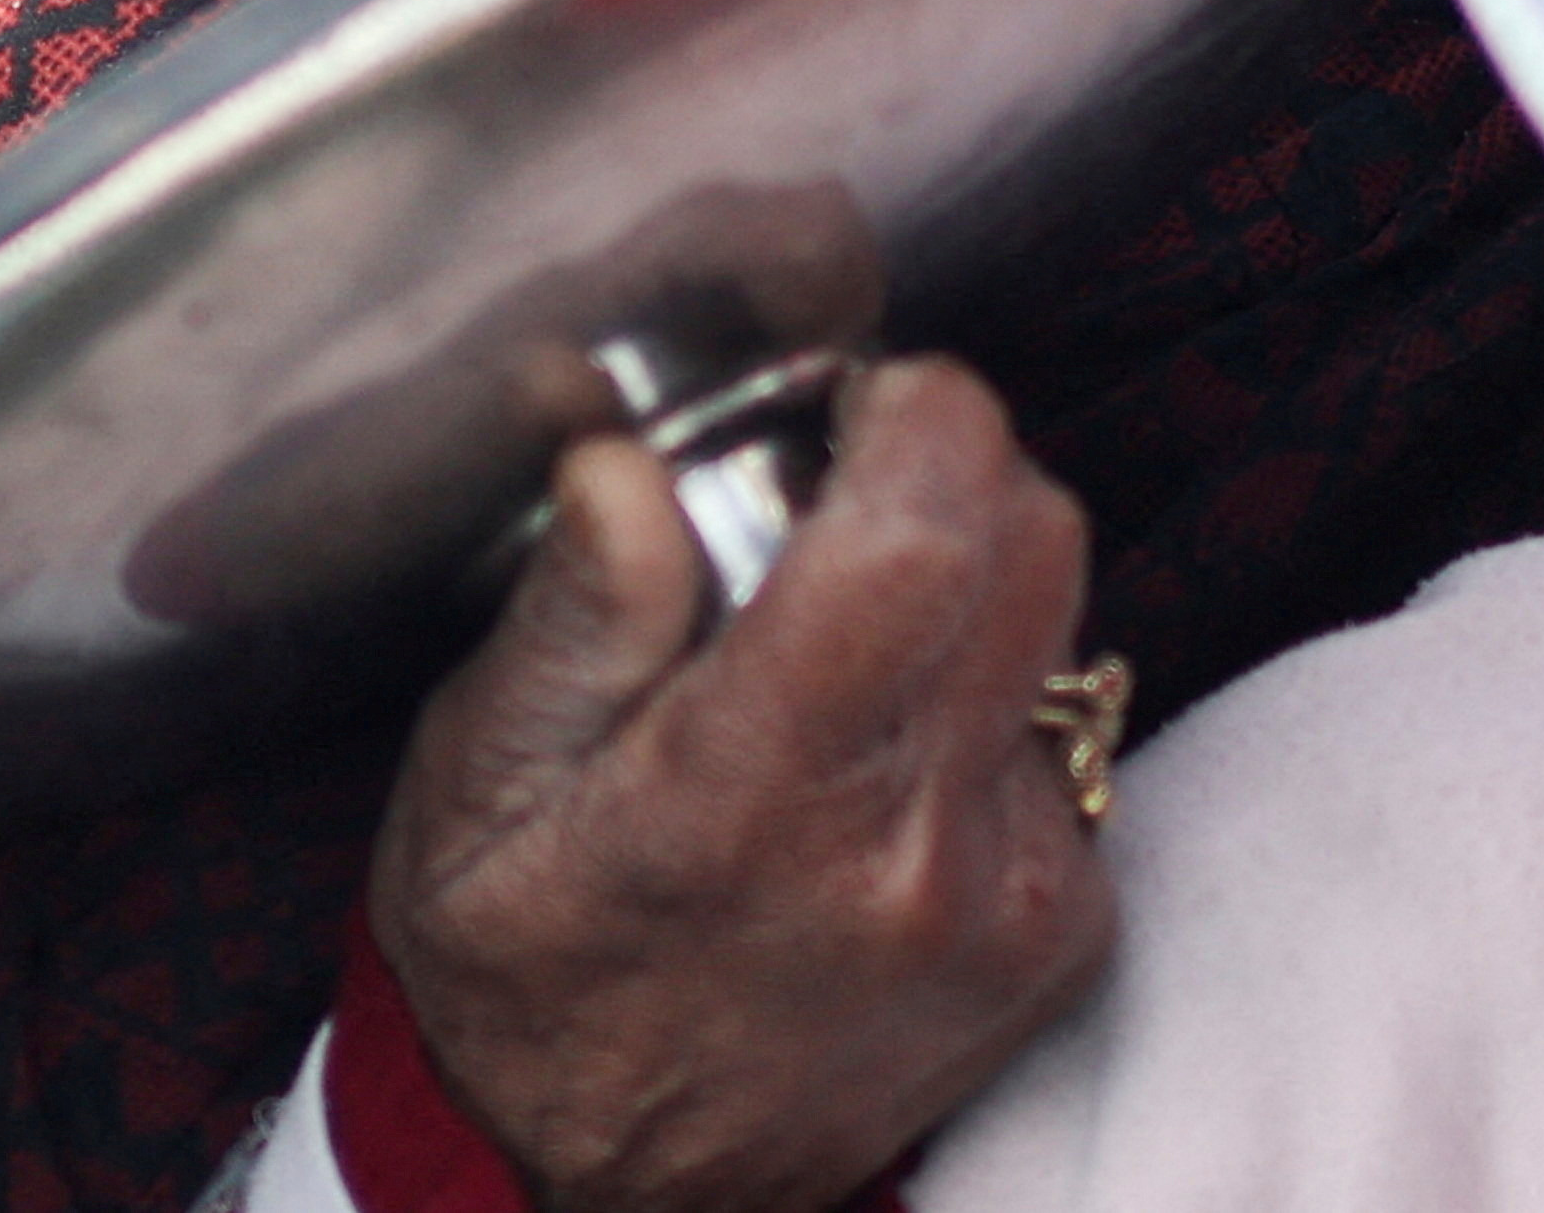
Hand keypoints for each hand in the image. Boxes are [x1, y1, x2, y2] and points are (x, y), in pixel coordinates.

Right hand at [372, 358, 1114, 1212]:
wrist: (601, 1199)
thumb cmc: (521, 977)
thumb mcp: (473, 790)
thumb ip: (569, 615)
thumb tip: (630, 462)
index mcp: (752, 794)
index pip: (925, 532)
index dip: (913, 417)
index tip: (848, 409)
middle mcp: (912, 851)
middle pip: (1033, 539)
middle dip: (947, 476)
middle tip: (835, 511)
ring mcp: (1011, 902)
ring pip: (1063, 624)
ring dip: (971, 590)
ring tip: (844, 659)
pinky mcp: (1066, 937)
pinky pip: (1070, 737)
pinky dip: (991, 709)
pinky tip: (884, 769)